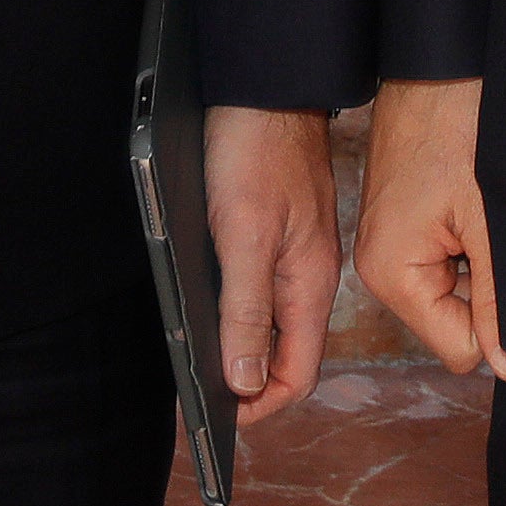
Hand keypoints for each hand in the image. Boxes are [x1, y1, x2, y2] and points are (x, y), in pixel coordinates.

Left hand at [202, 105, 344, 412]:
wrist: (264, 87)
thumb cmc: (256, 153)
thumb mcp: (243, 237)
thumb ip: (247, 311)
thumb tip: (243, 381)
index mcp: (308, 286)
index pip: (297, 373)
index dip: (260, 403)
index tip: (220, 417)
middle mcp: (307, 277)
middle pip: (285, 353)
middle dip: (247, 382)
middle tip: (199, 395)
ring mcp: (295, 254)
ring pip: (271, 322)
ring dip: (239, 347)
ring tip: (198, 358)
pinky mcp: (277, 233)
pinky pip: (261, 289)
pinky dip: (236, 311)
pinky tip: (207, 306)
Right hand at [356, 77, 505, 381]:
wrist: (438, 65)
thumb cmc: (458, 127)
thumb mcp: (488, 222)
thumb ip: (498, 299)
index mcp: (392, 274)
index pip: (459, 349)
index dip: (498, 327)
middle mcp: (382, 268)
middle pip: (455, 325)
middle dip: (489, 293)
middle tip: (503, 238)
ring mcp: (394, 246)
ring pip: (458, 294)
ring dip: (483, 268)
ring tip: (489, 216)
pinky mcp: (408, 227)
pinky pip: (450, 263)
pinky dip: (474, 245)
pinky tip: (479, 207)